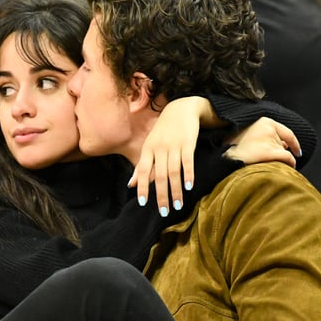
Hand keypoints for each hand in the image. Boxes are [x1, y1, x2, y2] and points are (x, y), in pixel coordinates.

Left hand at [129, 96, 207, 215]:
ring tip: (177, 205)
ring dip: (175, 190)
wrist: (181, 108)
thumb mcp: (149, 146)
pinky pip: (187, 161)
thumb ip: (141, 167)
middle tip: (164, 212)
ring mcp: (174, 145)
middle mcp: (159, 148)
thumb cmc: (163, 131)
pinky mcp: (188, 143)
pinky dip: (188, 174)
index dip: (143, 187)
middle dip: (161, 195)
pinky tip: (189, 187)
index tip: (143, 203)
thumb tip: (131, 185)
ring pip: (173, 171)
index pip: (143, 171)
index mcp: (148, 149)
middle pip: (160, 175)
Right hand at [223, 117, 298, 167]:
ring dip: (282, 160)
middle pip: (282, 143)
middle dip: (280, 153)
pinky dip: (291, 163)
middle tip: (276, 162)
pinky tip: (289, 169)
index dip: (293, 142)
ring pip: (284, 152)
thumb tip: (282, 145)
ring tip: (273, 167)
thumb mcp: (244, 135)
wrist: (225, 159)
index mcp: (263, 121)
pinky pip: (288, 158)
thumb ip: (260, 136)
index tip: (297, 150)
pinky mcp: (270, 152)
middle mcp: (268, 128)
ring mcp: (269, 140)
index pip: (285, 132)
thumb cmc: (232, 149)